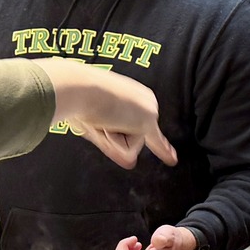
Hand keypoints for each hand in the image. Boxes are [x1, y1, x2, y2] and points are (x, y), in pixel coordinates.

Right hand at [36, 59, 176, 170]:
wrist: (77, 87)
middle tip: (95, 119)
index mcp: (130, 93)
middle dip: (110, 138)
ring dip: (111, 140)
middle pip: (131, 136)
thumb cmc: (77, 98)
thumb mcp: (91, 116)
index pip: (129, 123)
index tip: (98, 121)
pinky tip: (172, 160)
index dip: (111, 130)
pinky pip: (156, 143)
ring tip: (102, 119)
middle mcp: (143, 99)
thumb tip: (130, 161)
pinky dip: (164, 152)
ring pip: (130, 144)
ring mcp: (147, 110)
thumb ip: (110, 136)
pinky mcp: (146, 121)